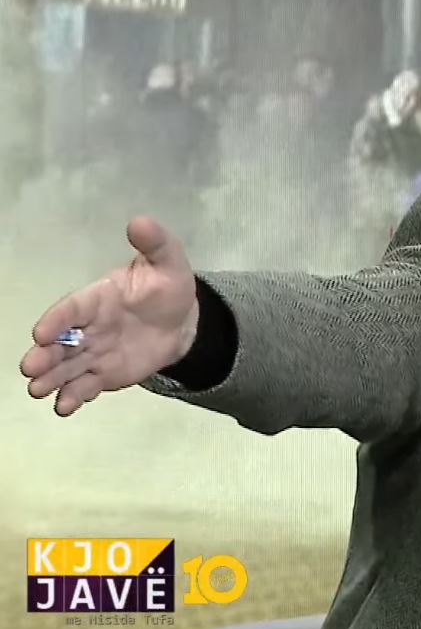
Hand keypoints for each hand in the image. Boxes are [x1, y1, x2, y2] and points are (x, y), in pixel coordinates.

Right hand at [20, 217, 199, 415]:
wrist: (182, 321)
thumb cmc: (167, 287)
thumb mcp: (168, 262)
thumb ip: (155, 244)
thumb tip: (141, 221)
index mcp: (96, 299)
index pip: (71, 308)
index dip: (57, 319)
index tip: (41, 332)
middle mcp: (88, 327)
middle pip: (61, 342)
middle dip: (44, 354)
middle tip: (30, 368)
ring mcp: (93, 353)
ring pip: (66, 367)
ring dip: (51, 378)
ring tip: (38, 390)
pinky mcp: (102, 375)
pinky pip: (84, 386)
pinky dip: (73, 397)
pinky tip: (64, 407)